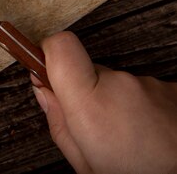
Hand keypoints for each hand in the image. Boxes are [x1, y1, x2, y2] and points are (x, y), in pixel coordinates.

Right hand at [32, 32, 176, 173]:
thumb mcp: (84, 164)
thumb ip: (58, 122)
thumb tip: (44, 91)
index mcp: (91, 106)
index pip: (60, 46)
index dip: (48, 53)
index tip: (46, 68)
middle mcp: (122, 86)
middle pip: (89, 70)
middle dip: (87, 92)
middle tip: (97, 129)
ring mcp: (152, 86)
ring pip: (118, 84)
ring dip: (118, 104)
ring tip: (130, 138)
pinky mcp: (174, 89)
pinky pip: (145, 92)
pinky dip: (143, 110)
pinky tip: (150, 135)